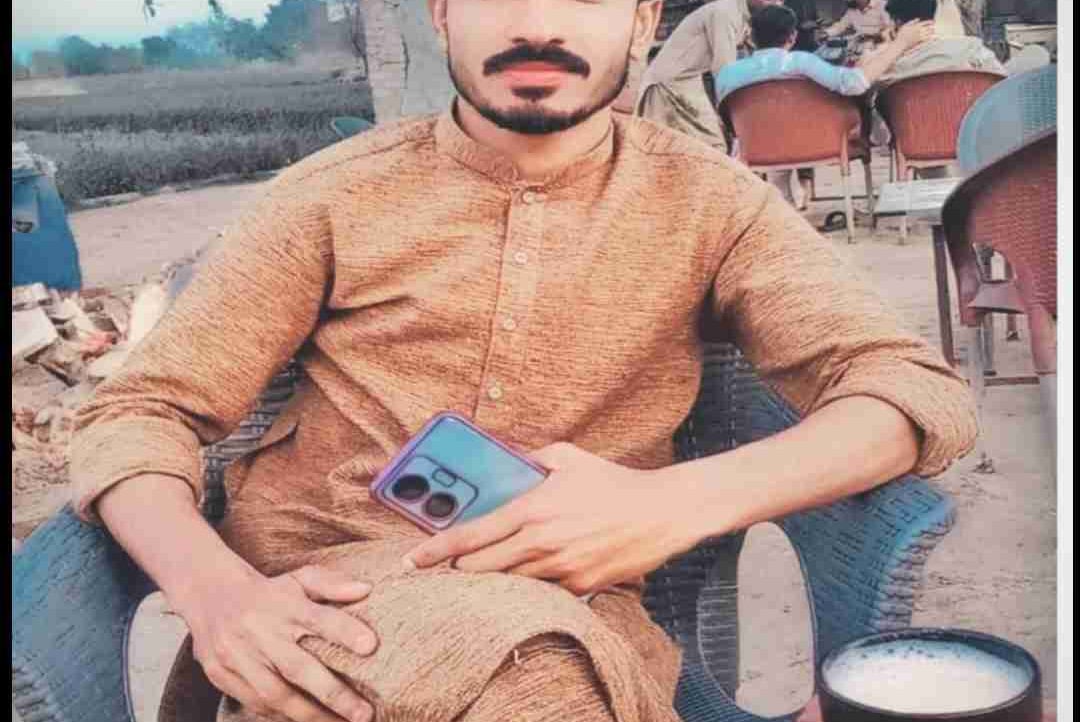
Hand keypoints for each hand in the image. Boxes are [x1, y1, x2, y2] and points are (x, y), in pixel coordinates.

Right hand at [176, 565, 378, 721]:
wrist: (210, 595)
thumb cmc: (269, 592)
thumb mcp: (300, 578)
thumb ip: (332, 584)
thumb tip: (366, 590)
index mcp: (283, 605)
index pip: (318, 618)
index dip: (344, 631)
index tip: (370, 646)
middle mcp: (260, 631)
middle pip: (298, 667)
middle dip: (332, 694)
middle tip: (364, 713)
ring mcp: (238, 656)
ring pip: (275, 694)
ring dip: (310, 715)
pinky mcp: (221, 675)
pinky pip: (255, 704)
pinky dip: (282, 717)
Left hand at [403, 443, 705, 595]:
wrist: (663, 512)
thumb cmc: (614, 482)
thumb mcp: (567, 458)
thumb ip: (529, 458)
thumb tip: (505, 462)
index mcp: (531, 509)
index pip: (469, 536)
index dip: (434, 551)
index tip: (412, 560)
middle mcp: (540, 544)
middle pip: (479, 570)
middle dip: (459, 570)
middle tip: (450, 566)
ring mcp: (560, 570)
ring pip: (507, 587)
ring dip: (492, 582)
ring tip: (485, 573)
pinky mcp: (580, 588)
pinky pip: (542, 594)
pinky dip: (529, 587)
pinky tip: (530, 577)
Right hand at [895, 20, 934, 49]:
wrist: (900, 44)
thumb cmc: (901, 35)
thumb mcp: (905, 26)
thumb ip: (912, 22)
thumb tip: (918, 18)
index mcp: (915, 26)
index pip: (924, 23)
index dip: (929, 22)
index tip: (933, 21)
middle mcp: (918, 31)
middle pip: (927, 28)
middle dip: (931, 27)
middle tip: (935, 27)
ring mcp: (918, 36)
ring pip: (927, 33)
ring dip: (931, 32)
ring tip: (934, 31)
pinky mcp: (918, 41)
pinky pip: (926, 39)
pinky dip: (929, 37)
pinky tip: (932, 37)